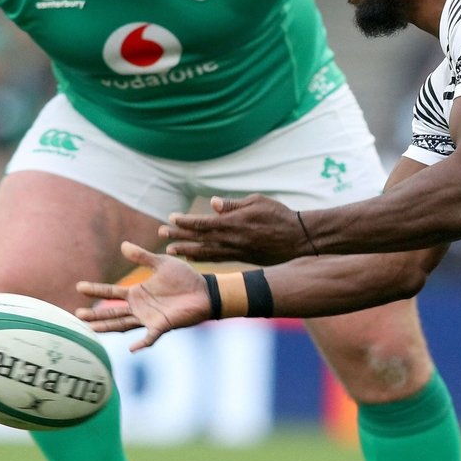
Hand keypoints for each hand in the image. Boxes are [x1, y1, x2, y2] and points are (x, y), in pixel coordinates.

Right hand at [76, 242, 210, 350]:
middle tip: (77, 315)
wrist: (206, 291)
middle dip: (95, 314)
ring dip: (107, 327)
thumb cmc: (185, 278)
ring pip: (123, 325)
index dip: (96, 290)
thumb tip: (123, 245)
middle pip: (112, 312)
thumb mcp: (162, 263)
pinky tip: (132, 348)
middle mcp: (139, 308)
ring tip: (89, 330)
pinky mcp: (163, 325)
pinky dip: (142, 342)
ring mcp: (149, 318)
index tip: (79, 287)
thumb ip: (143, 257)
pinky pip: (150, 336)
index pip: (112, 292)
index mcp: (137, 293)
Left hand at [161, 194, 308, 264]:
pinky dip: (203, 258)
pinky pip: (217, 258)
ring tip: (171, 251)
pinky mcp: (242, 258)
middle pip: (199, 238)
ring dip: (187, 250)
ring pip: (206, 251)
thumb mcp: (257, 201)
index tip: (171, 219)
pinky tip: (193, 257)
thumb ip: (233, 204)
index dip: (185, 222)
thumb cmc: (279, 215)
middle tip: (162, 235)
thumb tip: (212, 203)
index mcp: (233, 223)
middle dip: (179, 236)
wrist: (298, 239)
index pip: (203, 223)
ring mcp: (236, 251)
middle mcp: (231, 239)